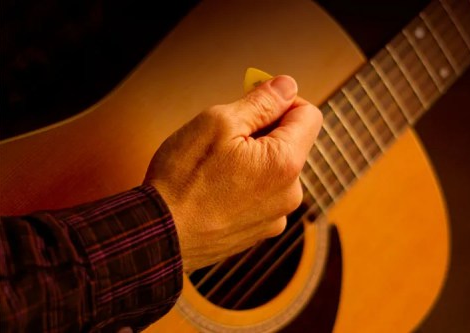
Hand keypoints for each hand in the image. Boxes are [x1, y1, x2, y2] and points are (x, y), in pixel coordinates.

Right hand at [144, 75, 322, 271]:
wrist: (160, 236)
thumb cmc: (184, 179)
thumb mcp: (219, 123)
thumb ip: (261, 102)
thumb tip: (287, 86)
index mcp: (286, 163)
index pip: (308, 115)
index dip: (283, 100)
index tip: (255, 101)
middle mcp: (290, 194)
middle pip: (291, 144)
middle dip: (264, 131)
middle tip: (226, 133)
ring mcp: (276, 216)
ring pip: (275, 170)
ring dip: (254, 158)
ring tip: (217, 165)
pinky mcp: (259, 231)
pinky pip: (262, 195)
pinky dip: (246, 184)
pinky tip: (217, 187)